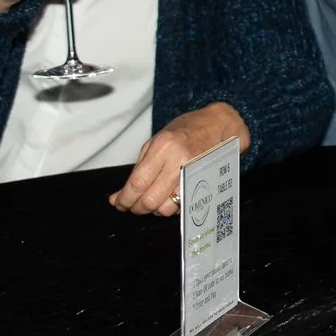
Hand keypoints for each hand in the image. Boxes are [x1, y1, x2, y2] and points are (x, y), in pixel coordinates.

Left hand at [112, 104, 251, 213]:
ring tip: (151, 200)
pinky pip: (181, 205)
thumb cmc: (185, 130)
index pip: (138, 182)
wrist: (216, 126)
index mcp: (163, 147)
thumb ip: (138, 169)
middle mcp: (179, 161)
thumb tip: (120, 194)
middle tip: (132, 206)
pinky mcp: (202, 183)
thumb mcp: (155, 141)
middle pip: (151, 199)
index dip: (125, 198)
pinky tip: (167, 198)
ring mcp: (193, 174)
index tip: (118, 203)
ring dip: (154, 209)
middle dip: (137, 208)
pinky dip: (170, 206)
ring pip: (167, 208)